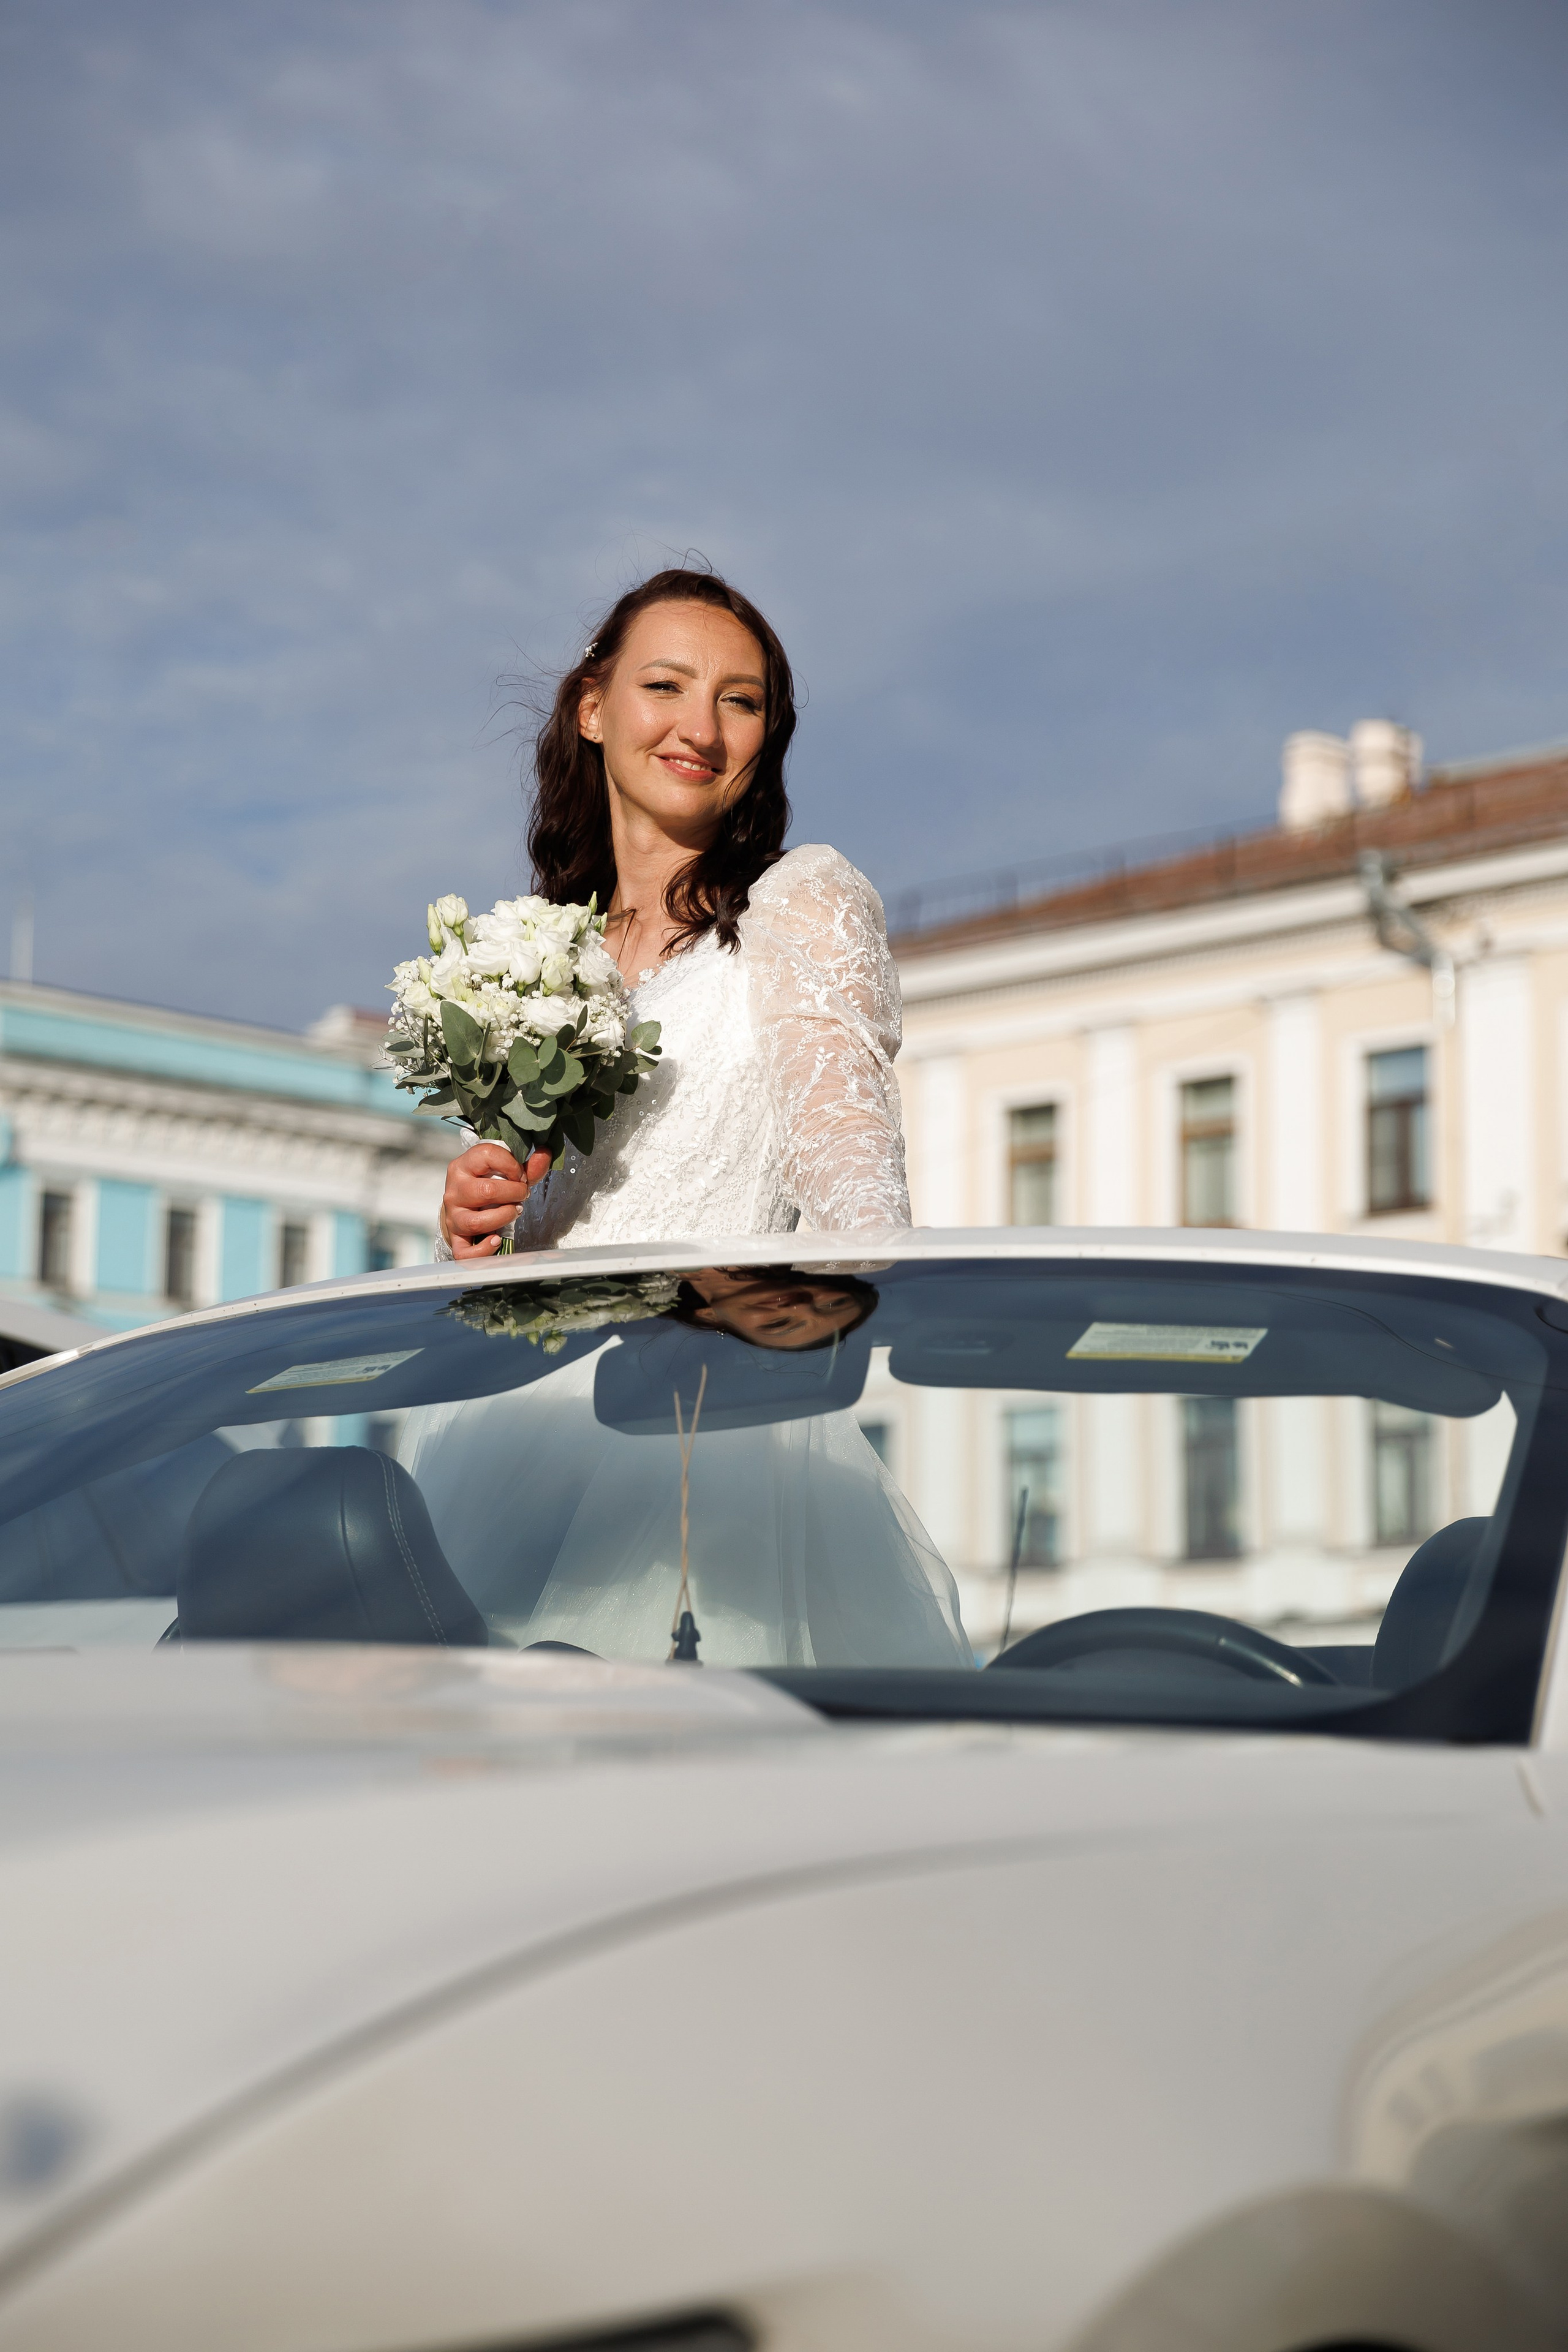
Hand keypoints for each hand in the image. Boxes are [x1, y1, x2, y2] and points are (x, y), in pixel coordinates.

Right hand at [441, 1140, 551, 1257]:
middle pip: (487, 1191)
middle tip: (521, 1195)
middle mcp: (455, 1190)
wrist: (463, 1205)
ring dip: (504, 1218)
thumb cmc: (486, 1185)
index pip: (487, 1155)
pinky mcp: (455, 1237)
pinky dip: (484, 1249)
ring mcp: (453, 1215)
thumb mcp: (504, 1172)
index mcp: (464, 1166)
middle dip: (514, 1194)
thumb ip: (528, 1166)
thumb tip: (546, 1154)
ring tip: (513, 1212)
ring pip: (477, 1222)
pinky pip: (465, 1252)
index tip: (519, 1175)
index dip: (512, 1166)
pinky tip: (496, 1240)